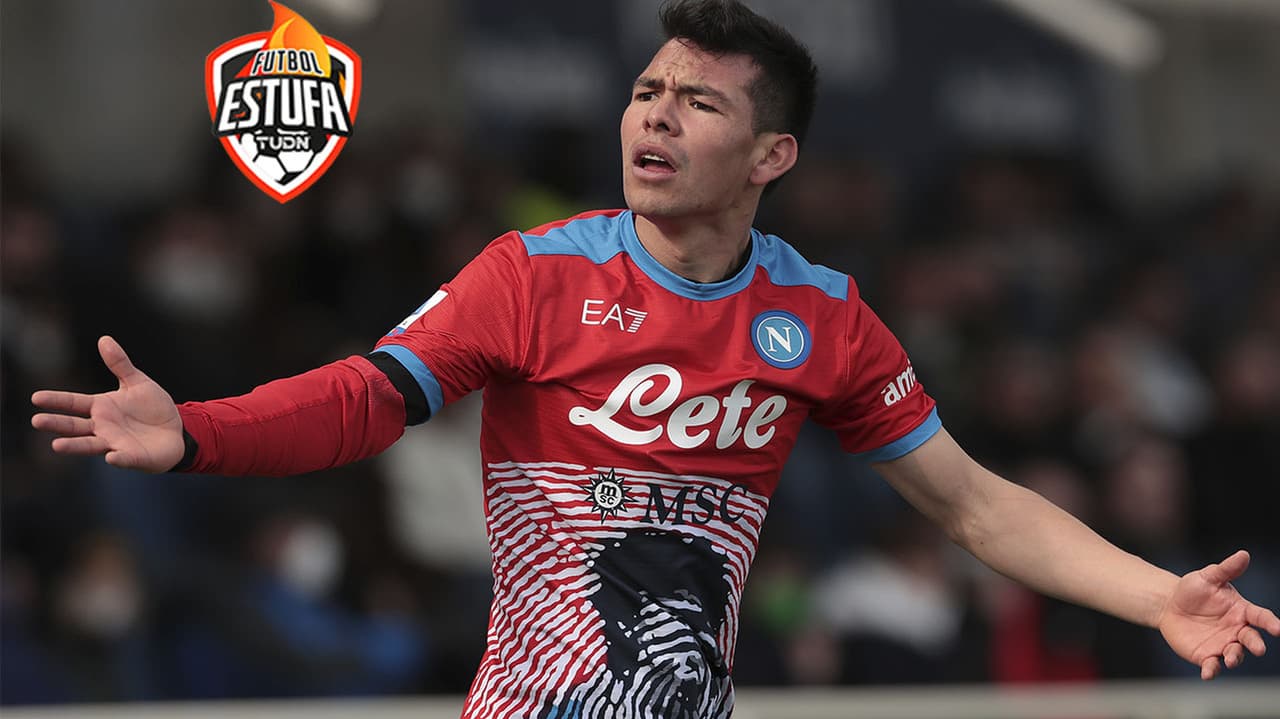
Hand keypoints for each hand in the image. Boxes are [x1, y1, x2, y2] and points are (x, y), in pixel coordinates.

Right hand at [31, 336, 184, 472]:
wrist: (176, 430)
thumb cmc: (152, 407)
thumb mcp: (137, 382)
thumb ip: (120, 364)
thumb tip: (104, 338)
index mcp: (101, 407)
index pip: (73, 403)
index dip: (56, 400)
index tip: (36, 397)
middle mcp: (102, 427)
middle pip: (75, 425)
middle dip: (57, 423)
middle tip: (37, 421)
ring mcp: (115, 443)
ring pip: (90, 445)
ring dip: (74, 446)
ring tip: (56, 445)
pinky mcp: (133, 457)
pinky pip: (124, 458)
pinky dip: (118, 458)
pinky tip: (110, 457)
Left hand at [1157, 550, 1279, 679]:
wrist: (1169, 604)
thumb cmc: (1193, 589)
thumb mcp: (1208, 577)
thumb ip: (1227, 569)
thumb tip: (1244, 554)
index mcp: (1242, 611)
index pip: (1261, 617)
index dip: (1270, 623)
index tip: (1278, 628)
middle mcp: (1236, 630)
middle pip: (1251, 639)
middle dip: (1255, 644)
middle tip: (1258, 648)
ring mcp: (1222, 644)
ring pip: (1235, 654)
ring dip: (1235, 658)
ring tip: (1231, 659)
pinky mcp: (1206, 655)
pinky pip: (1212, 665)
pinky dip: (1212, 670)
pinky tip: (1208, 672)